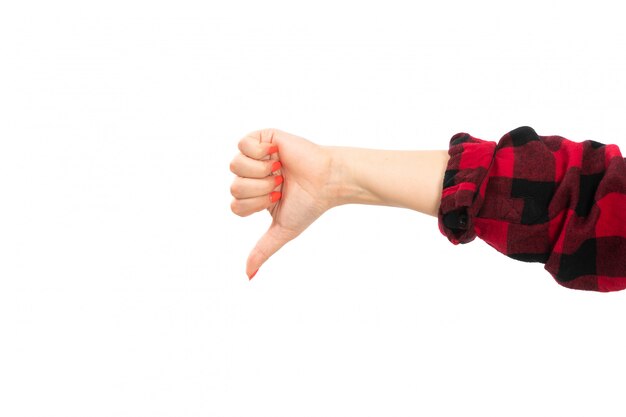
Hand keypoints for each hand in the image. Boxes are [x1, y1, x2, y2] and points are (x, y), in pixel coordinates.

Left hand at [229, 128, 335, 278]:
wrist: (328, 181)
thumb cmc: (309, 204)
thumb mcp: (283, 230)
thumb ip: (263, 250)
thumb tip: (247, 275)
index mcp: (254, 196)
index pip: (236, 205)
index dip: (257, 205)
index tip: (278, 199)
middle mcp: (252, 176)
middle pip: (234, 187)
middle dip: (261, 190)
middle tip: (281, 184)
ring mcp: (256, 156)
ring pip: (235, 166)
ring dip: (261, 172)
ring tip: (279, 170)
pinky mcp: (263, 137)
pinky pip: (243, 144)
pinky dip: (260, 152)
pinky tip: (276, 155)